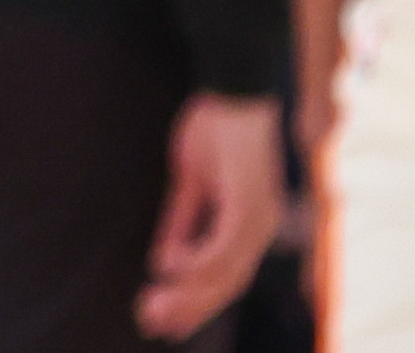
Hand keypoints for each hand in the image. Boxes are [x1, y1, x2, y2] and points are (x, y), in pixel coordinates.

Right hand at [138, 94, 281, 339]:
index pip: (224, 277)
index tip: (162, 318)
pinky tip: (170, 270)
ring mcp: (259, 218)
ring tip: (154, 306)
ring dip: (189, 292)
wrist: (233, 90)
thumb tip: (164, 262)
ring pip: (227, 273)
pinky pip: (224, 245)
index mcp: (250, 224)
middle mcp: (262, 228)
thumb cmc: (214, 128)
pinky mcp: (249, 203)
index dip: (195, 301)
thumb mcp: (191, 181)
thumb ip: (183, 222)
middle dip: (189, 307)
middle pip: (228, 284)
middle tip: (152, 324)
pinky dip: (197, 261)